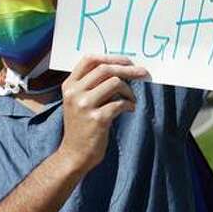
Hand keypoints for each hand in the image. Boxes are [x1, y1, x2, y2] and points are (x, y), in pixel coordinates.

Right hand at [59, 54, 147, 174]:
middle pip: (105, 69)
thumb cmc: (82, 126)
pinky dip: (129, 104)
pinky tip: (130, 109)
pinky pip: (120, 103)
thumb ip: (92, 85)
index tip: (127, 61)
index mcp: (69, 85)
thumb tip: (122, 68)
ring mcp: (84, 106)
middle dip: (128, 70)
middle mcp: (74, 93)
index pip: (89, 59)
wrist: (75, 155)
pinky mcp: (97, 119)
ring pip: (115, 83)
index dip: (111, 57)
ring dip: (129, 90)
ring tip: (131, 100)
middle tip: (143, 73)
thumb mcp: (78, 101)